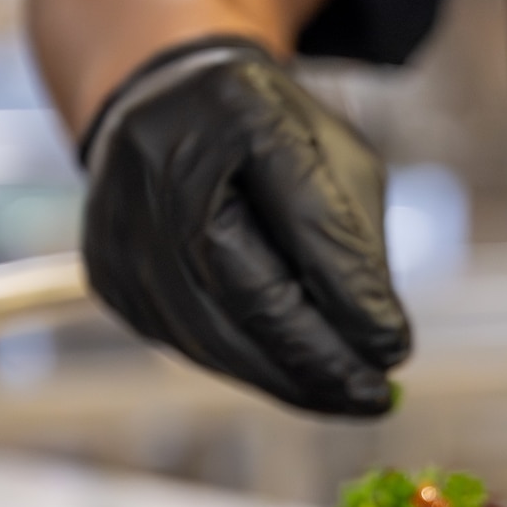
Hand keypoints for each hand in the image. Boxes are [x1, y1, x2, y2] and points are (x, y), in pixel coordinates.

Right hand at [80, 38, 408, 416]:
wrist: (169, 110)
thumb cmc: (271, 139)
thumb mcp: (333, 158)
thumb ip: (353, 240)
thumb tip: (375, 343)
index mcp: (235, 108)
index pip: (303, 220)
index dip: (351, 294)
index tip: (396, 347)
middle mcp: (160, 163)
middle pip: (246, 289)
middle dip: (318, 356)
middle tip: (374, 396)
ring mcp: (122, 224)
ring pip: (212, 334)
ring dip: (289, 379)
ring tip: (349, 398)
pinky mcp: (109, 276)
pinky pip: (189, 344)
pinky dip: (250, 368)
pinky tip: (295, 380)